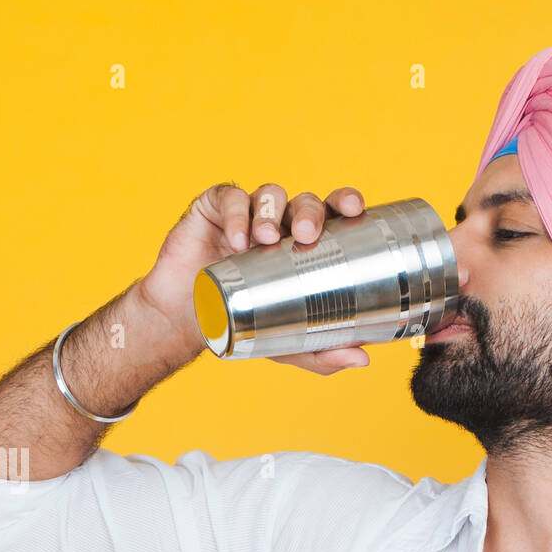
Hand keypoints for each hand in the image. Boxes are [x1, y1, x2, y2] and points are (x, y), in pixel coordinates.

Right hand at [139, 182, 371, 374]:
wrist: (188, 322)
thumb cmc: (241, 322)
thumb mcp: (285, 344)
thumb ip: (322, 352)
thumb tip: (363, 358)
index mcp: (304, 244)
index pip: (331, 213)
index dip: (344, 202)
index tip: (354, 209)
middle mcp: (280, 223)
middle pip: (304, 201)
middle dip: (310, 211)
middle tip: (306, 234)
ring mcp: (247, 213)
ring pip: (270, 194)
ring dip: (272, 210)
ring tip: (266, 237)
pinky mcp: (214, 208)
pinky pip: (229, 198)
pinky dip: (236, 214)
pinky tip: (237, 237)